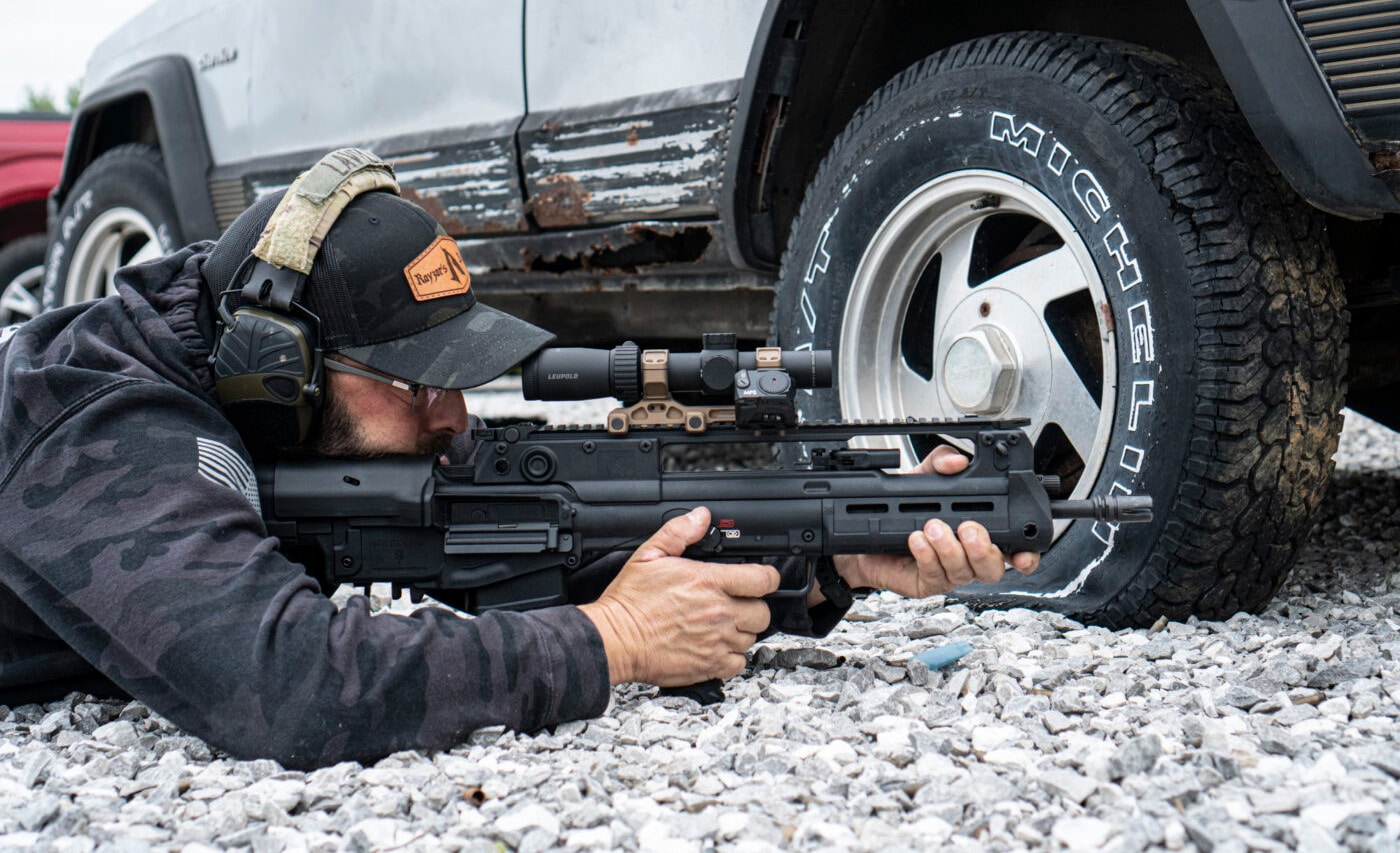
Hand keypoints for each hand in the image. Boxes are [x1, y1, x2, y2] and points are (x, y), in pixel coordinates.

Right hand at [579, 507, 778, 685]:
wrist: (615, 641)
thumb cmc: (629, 602)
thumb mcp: (649, 555)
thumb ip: (679, 532)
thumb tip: (700, 517)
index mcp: (708, 582)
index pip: (763, 579)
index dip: (766, 577)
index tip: (759, 579)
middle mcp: (718, 612)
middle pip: (762, 612)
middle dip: (752, 607)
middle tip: (735, 604)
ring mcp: (716, 641)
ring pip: (752, 638)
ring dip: (741, 631)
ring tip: (720, 625)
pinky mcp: (710, 666)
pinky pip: (738, 663)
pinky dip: (731, 657)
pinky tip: (716, 647)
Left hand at [831, 445, 1039, 598]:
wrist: (862, 535)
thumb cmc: (898, 511)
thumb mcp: (920, 478)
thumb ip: (940, 464)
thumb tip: (956, 461)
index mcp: (978, 533)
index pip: (1013, 547)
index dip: (1027, 553)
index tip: (1024, 550)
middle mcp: (967, 556)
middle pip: (994, 566)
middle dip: (985, 549)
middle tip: (968, 528)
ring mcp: (947, 572)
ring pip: (964, 572)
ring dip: (951, 548)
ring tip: (933, 527)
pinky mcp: (925, 583)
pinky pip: (933, 574)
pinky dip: (926, 555)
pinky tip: (915, 540)